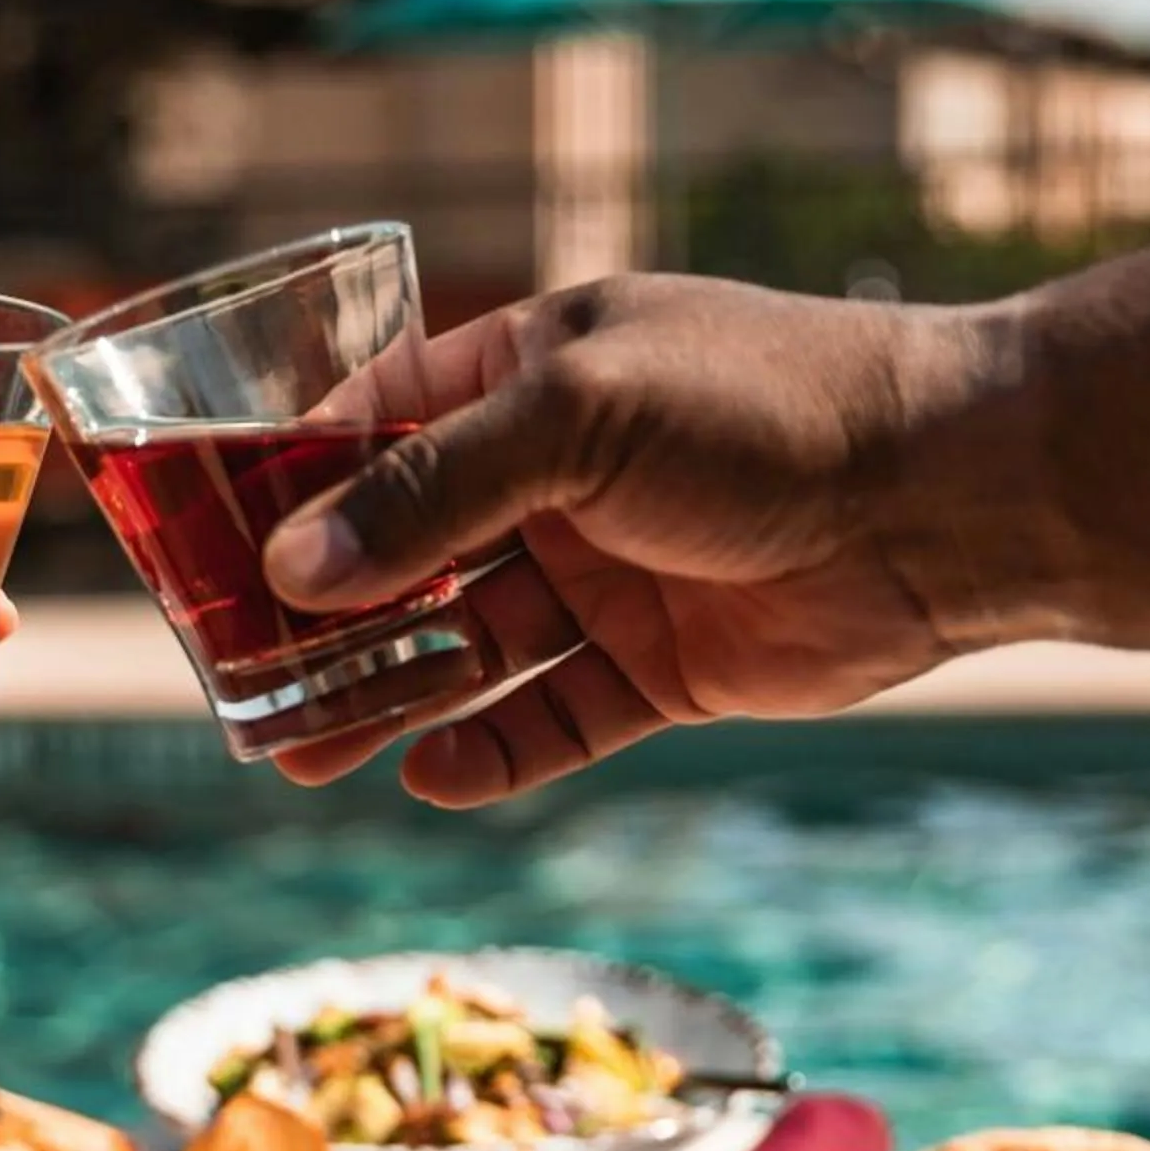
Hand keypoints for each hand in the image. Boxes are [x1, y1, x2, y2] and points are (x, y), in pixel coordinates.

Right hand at [260, 274, 1049, 804]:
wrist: (949, 495)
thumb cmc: (767, 406)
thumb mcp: (575, 415)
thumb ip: (432, 492)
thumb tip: (294, 566)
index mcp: (530, 373)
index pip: (377, 425)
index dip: (290, 482)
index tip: (201, 543)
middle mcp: (558, 475)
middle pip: (405, 554)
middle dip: (321, 617)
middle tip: (236, 677)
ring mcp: (607, 574)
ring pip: (464, 648)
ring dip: (383, 699)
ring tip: (297, 754)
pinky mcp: (659, 667)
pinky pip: (552, 719)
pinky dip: (491, 752)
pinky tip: (433, 777)